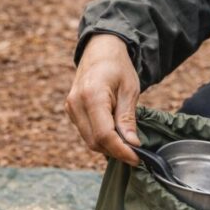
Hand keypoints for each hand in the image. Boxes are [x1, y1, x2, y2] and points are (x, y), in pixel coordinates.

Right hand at [65, 34, 140, 164]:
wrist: (99, 50)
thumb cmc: (118, 66)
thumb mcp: (129, 90)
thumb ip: (127, 118)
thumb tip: (132, 144)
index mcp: (92, 96)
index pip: (104, 135)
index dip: (121, 150)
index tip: (137, 158)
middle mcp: (76, 104)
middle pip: (95, 142)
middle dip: (116, 152)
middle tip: (136, 154)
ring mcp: (71, 109)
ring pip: (90, 141)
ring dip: (109, 148)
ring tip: (128, 146)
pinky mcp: (72, 112)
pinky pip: (87, 133)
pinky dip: (102, 140)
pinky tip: (116, 137)